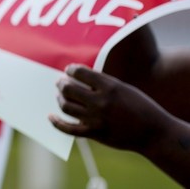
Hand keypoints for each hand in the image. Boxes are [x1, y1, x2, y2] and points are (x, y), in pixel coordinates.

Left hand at [49, 64, 169, 151]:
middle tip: (60, 82)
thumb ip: (102, 83)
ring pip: (66, 106)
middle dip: (61, 84)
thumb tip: (79, 78)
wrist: (154, 132)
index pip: (80, 73)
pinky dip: (56, 123)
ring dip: (59, 99)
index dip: (70, 70)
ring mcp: (96, 119)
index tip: (68, 70)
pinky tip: (50, 117)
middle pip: (68, 89)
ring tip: (60, 95)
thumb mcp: (124, 88)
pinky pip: (69, 128)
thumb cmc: (141, 107)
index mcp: (110, 87)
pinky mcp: (94, 134)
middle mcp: (100, 102)